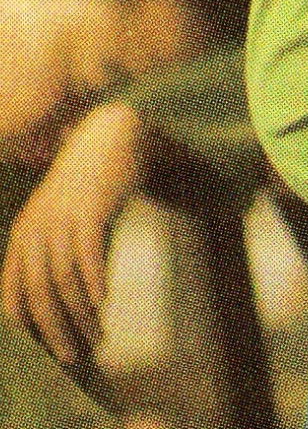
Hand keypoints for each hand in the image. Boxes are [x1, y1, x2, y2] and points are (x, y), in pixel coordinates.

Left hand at [2, 101, 147, 364]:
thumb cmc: (89, 182)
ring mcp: (62, 219)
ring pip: (63, 278)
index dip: (25, 327)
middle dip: (53, 330)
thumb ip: (54, 251)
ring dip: (79, 313)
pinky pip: (88, 253)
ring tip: (97, 335)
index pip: (11, 293)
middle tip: (72, 357)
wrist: (111, 135)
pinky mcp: (91, 209)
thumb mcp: (60, 216)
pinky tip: (104, 301)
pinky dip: (94, 280)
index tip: (45, 354)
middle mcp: (35, 230)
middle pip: (37, 292)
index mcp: (22, 236)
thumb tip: (68, 297)